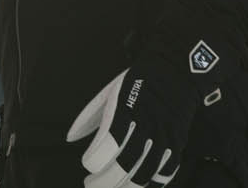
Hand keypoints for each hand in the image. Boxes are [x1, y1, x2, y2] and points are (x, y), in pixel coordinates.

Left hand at [67, 26, 230, 187]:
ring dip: (125, 187)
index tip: (87, 163)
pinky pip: (165, 173)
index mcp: (125, 110)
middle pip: (123, 167)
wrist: (176, 71)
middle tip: (92, 184)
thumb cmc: (138, 81)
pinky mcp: (177, 144)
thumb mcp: (109, 90)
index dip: (93, 161)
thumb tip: (70, 138)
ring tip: (113, 186)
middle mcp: (145, 126)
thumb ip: (89, 116)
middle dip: (103, 182)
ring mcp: (163, 137)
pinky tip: (137, 181)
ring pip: (144, 175)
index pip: (106, 146)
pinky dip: (151, 182)